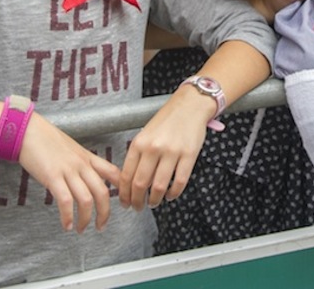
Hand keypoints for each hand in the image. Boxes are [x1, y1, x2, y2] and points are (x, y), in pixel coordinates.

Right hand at [17, 113, 119, 232]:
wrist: (28, 130)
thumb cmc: (46, 140)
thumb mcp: (71, 149)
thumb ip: (80, 162)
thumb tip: (85, 178)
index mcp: (87, 157)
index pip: (113, 173)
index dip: (122, 189)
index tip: (122, 203)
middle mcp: (82, 164)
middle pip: (103, 192)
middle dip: (105, 213)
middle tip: (101, 226)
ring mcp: (68, 170)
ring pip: (86, 199)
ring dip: (86, 219)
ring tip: (81, 229)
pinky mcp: (52, 176)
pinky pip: (65, 200)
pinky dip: (67, 216)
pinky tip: (66, 225)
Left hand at [119, 87, 210, 209]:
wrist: (189, 105)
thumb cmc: (167, 120)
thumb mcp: (145, 134)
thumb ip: (137, 156)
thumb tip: (130, 183)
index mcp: (139, 143)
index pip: (126, 175)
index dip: (124, 194)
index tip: (125, 202)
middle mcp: (153, 148)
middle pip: (141, 185)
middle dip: (137, 201)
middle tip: (138, 207)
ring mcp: (172, 152)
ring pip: (159, 187)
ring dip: (155, 200)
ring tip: (154, 203)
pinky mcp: (189, 155)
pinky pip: (179, 182)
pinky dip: (173, 194)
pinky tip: (170, 195)